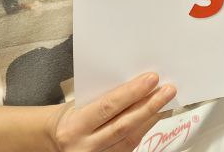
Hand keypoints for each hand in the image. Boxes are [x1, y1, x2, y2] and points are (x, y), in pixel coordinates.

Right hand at [46, 72, 175, 151]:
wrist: (55, 140)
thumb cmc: (71, 115)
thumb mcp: (80, 103)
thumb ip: (105, 98)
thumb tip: (139, 85)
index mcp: (74, 126)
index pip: (108, 107)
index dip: (132, 93)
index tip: (152, 79)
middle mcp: (84, 146)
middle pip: (123, 125)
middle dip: (149, 106)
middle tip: (168, 90)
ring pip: (130, 139)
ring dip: (151, 119)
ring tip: (165, 102)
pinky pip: (129, 148)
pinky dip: (143, 130)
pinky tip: (154, 117)